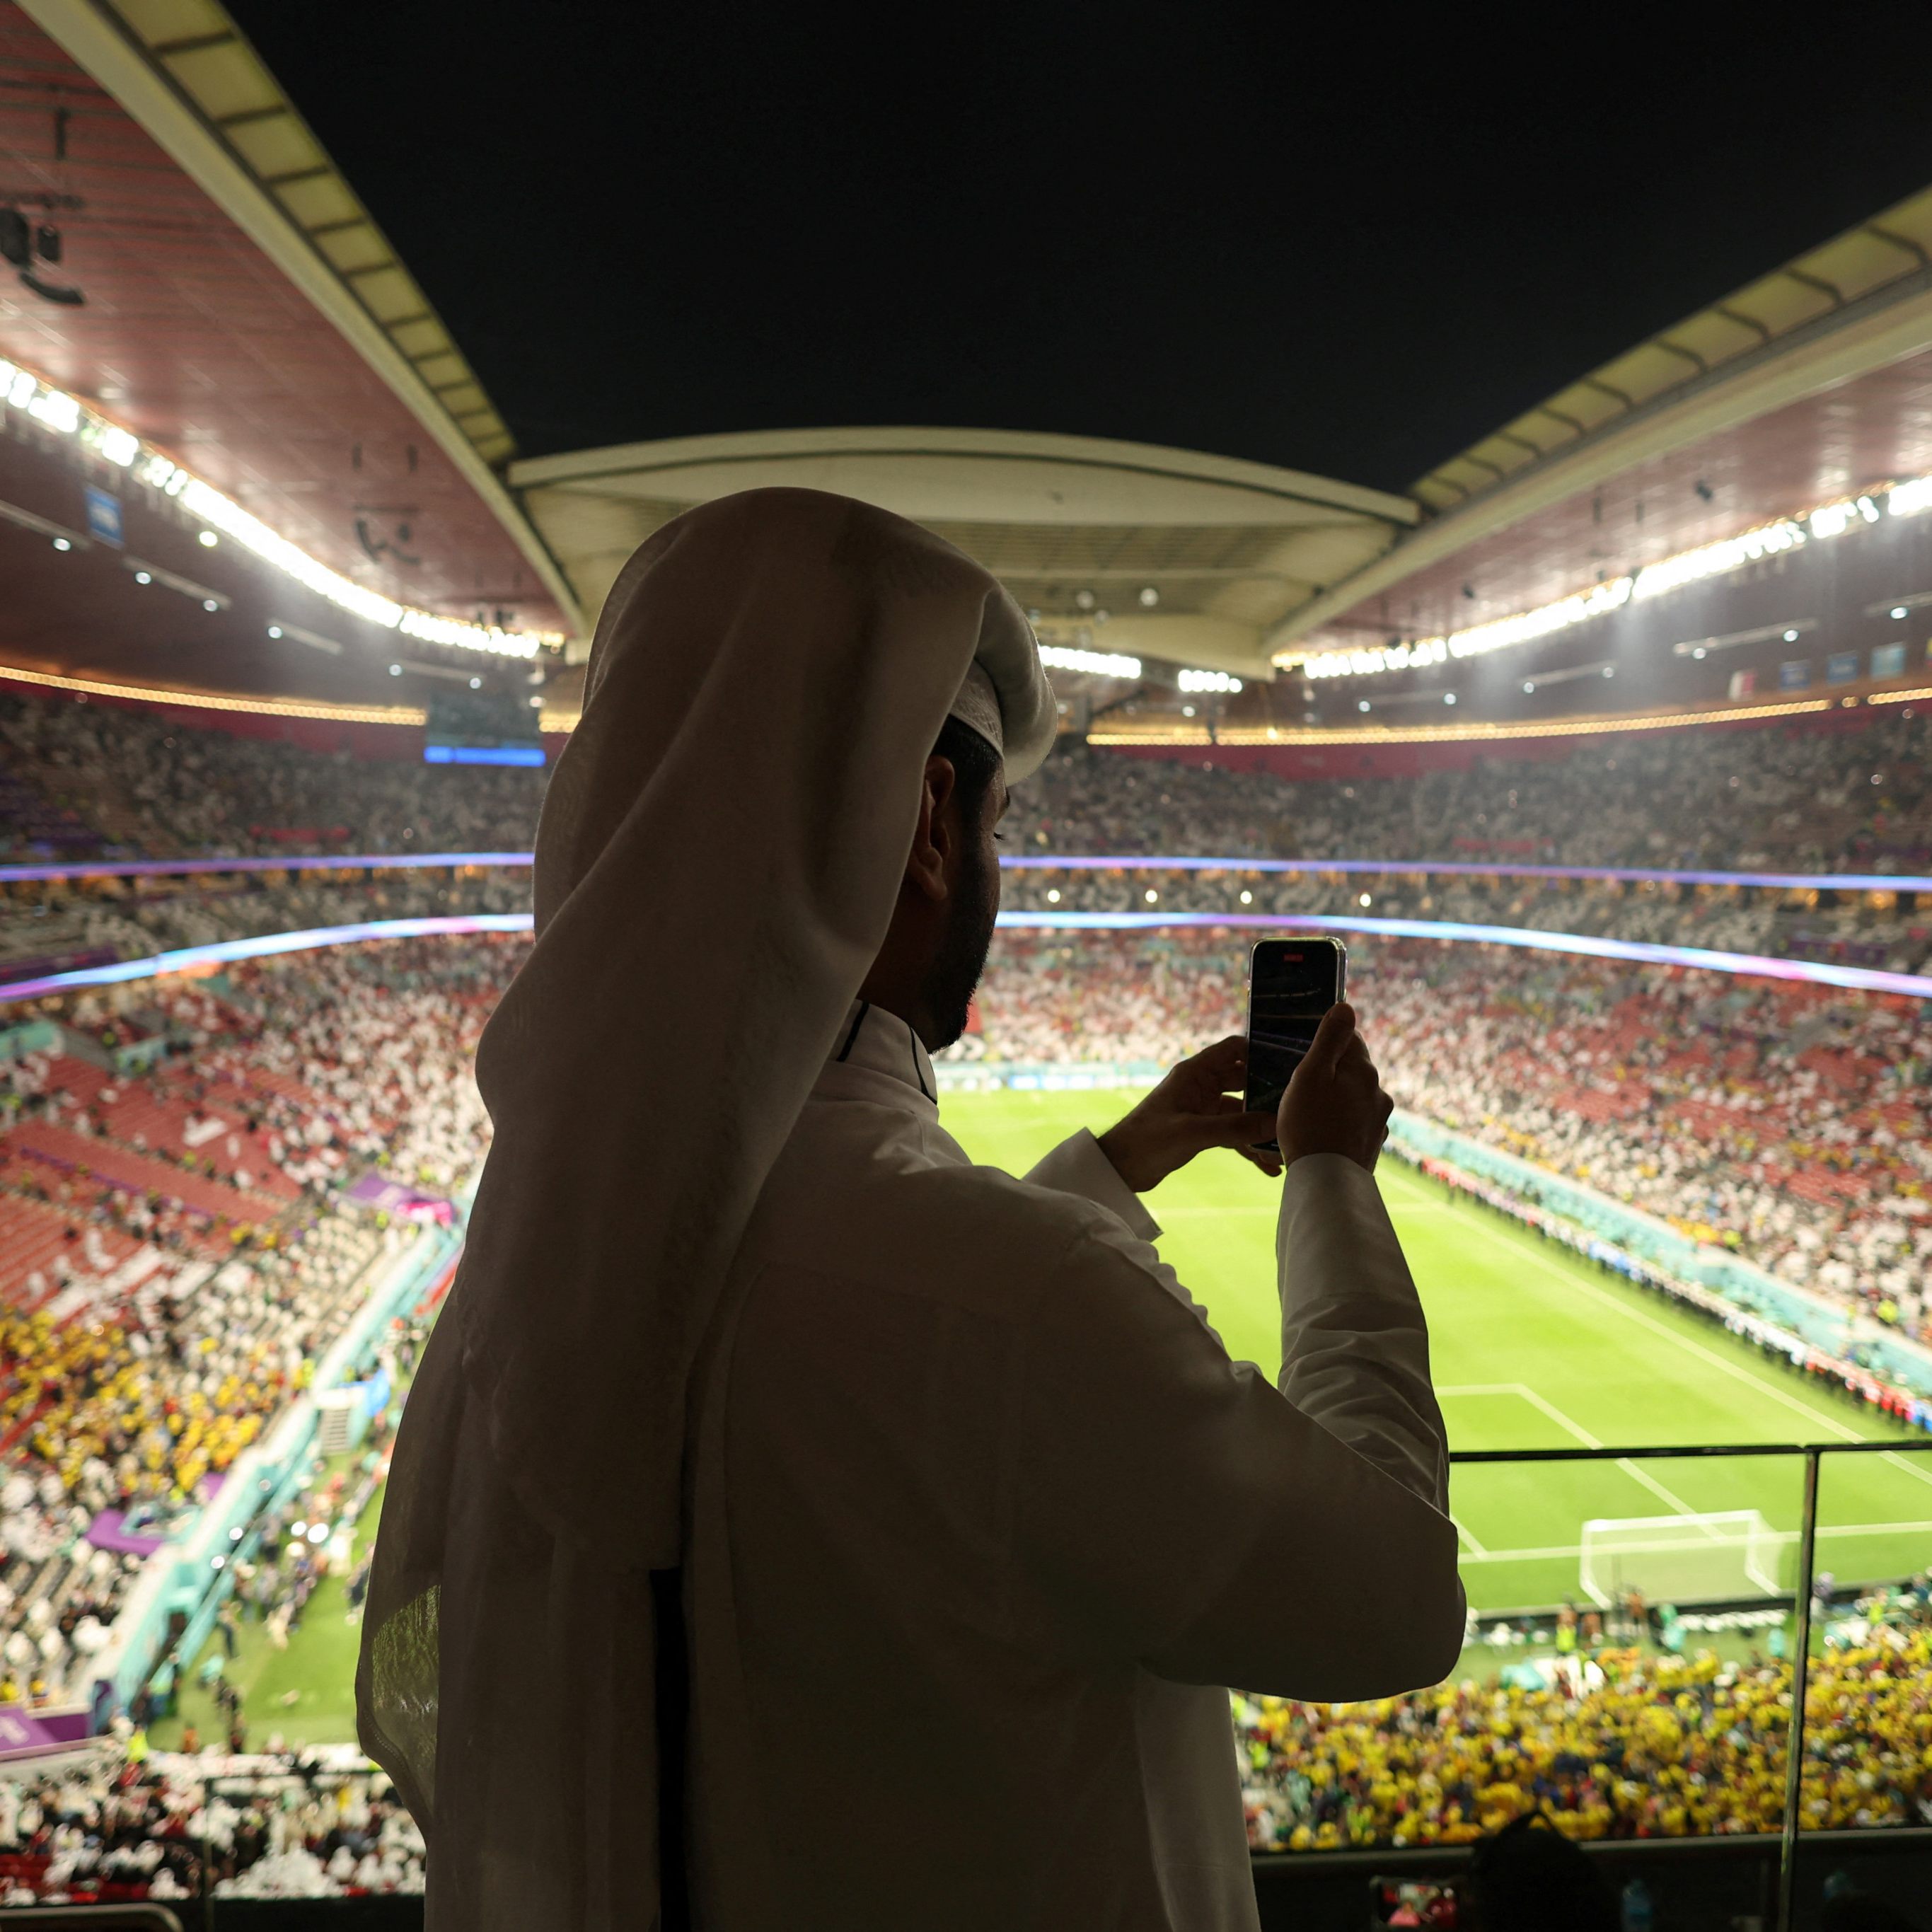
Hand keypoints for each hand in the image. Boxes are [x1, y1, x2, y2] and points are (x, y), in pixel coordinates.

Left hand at [1096, 1035, 1281, 1191]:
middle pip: (1246, 1080)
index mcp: (1194, 1073)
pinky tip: (1269, 1168)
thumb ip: (1232, 1129)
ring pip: (1243, 1111)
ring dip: (1261, 1128)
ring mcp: (1204, 1108)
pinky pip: (1234, 1134)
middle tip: (1299, 1108)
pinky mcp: (1203, 1130)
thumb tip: (1275, 1123)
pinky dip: (1250, 1148)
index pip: (1234, 1048)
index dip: (1260, 1051)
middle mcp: (1202, 1086)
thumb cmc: (1145, 1140)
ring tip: (1285, 1148)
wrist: (1120, 1168)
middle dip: (1270, 1095)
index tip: (1289, 1064)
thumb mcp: (1191, 1133)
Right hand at [1278, 1002, 1392, 1172]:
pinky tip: (1321, 1136)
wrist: (1326, 1183)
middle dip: (1330, 1074)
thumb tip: (1346, 1006)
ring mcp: (1379, 1120)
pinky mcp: (1373, 1143)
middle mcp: (1378, 1092)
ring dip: (1335, 1101)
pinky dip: (1340, 1124)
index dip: (1324, 1044)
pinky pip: (1355, 1123)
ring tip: (1309, 1117)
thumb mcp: (1310, 1074)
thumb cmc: (1310, 1125)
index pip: (1349, 1039)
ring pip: (1353, 1098)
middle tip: (1300, 1090)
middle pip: (1352, 1070)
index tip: (1304, 1057)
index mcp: (1363, 1070)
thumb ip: (1329, 1038)